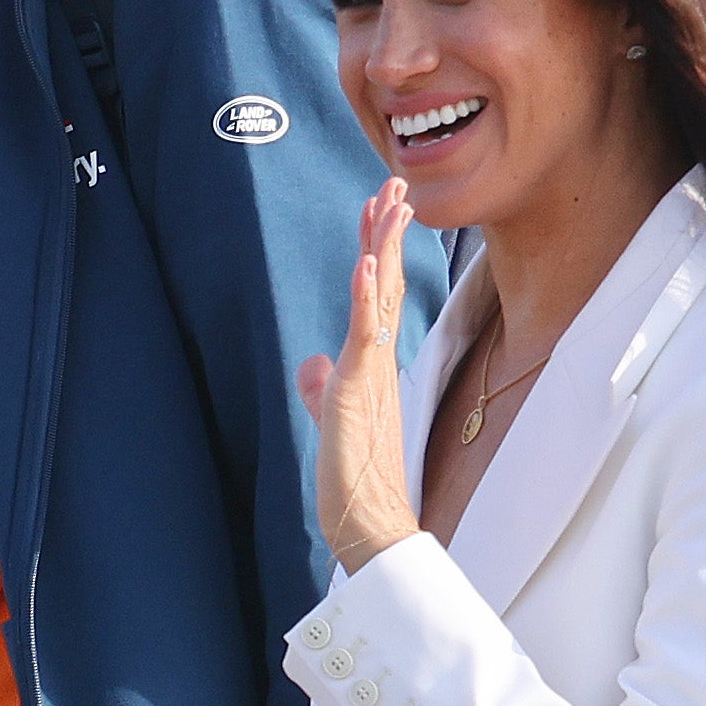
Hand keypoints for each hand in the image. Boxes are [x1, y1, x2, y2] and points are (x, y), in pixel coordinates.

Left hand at [294, 179, 424, 567]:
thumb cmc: (355, 479)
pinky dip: (366, 296)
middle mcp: (379, 360)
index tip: (379, 208)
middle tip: (395, 184)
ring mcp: (372, 370)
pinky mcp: (360, 388)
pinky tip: (366, 263)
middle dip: (387, 231)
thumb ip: (320, 388)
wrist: (371, 521)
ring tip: (389, 201)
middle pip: (388, 280)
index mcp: (373, 364)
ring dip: (383, 246)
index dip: (378, 250)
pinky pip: (366, 332)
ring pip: (382, 295)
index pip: (380, 294)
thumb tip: (310, 364)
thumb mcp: (330, 420)